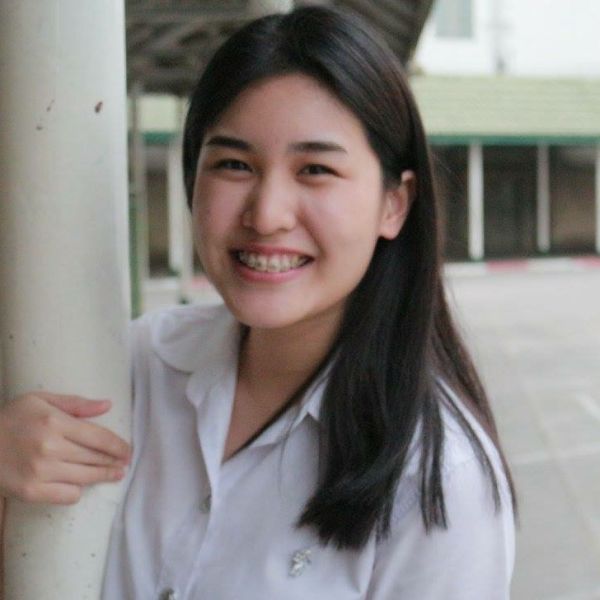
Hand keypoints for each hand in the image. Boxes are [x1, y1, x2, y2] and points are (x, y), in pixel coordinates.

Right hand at [0, 392, 130, 504]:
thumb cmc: (11, 418)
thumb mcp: (40, 400)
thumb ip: (76, 404)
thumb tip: (107, 405)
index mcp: (55, 422)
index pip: (99, 437)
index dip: (118, 446)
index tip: (128, 451)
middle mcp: (50, 447)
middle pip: (95, 458)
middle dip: (114, 461)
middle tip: (125, 463)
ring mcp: (40, 472)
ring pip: (85, 477)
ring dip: (103, 476)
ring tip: (114, 474)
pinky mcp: (31, 491)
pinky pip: (68, 496)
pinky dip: (76, 491)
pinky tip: (80, 484)